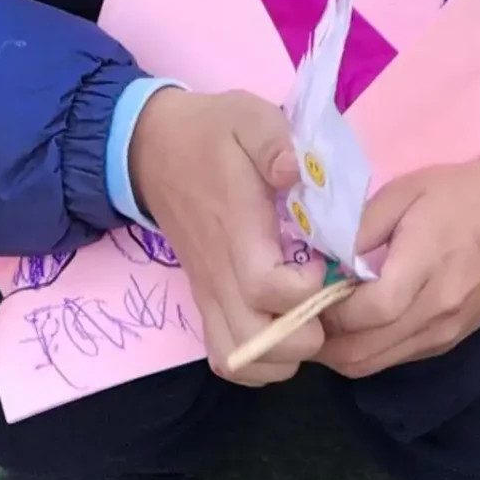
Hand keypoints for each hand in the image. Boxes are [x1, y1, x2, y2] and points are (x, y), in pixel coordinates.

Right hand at [127, 90, 326, 385]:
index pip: (267, 289)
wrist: (152, 149)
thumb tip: (296, 171)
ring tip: (308, 318)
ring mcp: (208, 293)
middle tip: (326, 298)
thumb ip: (275, 143)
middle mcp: (218, 275)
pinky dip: (259, 362)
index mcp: (235, 231)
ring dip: (283, 355)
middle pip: (258, 343)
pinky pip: (226, 358)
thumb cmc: (209, 134)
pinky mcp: (205, 301)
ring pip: (240, 361)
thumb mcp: (248, 118)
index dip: (305, 290)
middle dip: (305, 334)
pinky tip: (284, 331)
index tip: (322, 262)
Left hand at [318, 155, 479, 379]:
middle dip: (322, 341)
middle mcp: (437, 310)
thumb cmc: (463, 195)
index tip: (306, 290)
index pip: (370, 310)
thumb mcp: (405, 190)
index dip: (329, 309)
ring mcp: (444, 332)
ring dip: (340, 350)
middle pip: (363, 352)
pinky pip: (395, 358)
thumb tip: (321, 259)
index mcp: (427, 264)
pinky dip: (366, 349)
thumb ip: (360, 227)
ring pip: (374, 364)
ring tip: (322, 319)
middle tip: (301, 313)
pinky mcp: (448, 341)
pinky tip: (356, 322)